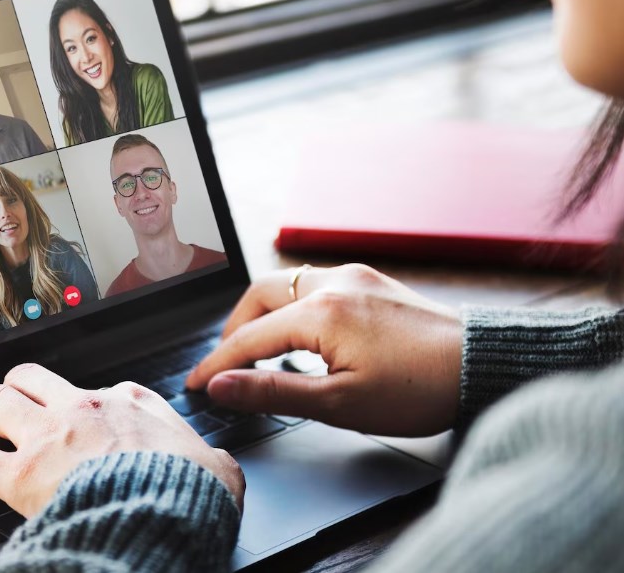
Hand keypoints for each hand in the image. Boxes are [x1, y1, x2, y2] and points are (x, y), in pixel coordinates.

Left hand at [0, 363, 243, 516]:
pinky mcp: (23, 473)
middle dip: (18, 393)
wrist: (167, 514)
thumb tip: (219, 468)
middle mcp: (84, 407)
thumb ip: (211, 459)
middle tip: (17, 420)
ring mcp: (50, 436)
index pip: (96, 390)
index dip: (84, 409)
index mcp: (130, 403)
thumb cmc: (191, 492)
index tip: (82, 428)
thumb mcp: (217, 466)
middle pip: (31, 376)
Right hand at [185, 264, 462, 436]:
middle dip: (235, 328)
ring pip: (286, 284)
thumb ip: (273, 391)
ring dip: (264, 314)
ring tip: (259, 351)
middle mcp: (333, 282)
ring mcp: (354, 277)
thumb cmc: (419, 389)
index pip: (249, 337)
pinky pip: (314, 284)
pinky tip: (300, 334)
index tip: (197, 384)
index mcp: (321, 311)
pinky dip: (292, 307)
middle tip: (226, 364)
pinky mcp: (371, 281)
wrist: (483, 366)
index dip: (218, 364)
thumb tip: (222, 387)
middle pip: (259, 295)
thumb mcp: (339, 403)